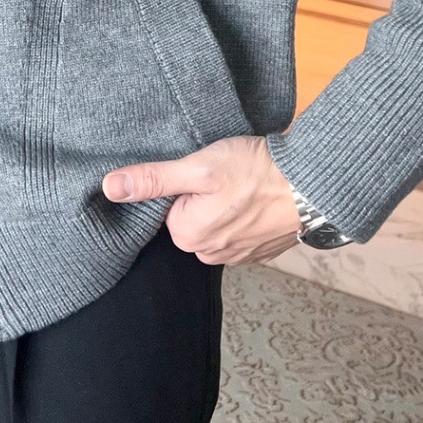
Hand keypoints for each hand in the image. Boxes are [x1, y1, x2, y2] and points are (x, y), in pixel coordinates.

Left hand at [102, 134, 301, 265]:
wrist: (313, 184)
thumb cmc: (255, 172)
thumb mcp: (197, 168)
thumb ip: (154, 180)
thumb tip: (110, 188)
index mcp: (188, 236)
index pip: (168, 208)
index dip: (183, 185)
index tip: (202, 173)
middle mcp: (211, 253)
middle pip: (190, 218)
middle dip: (202, 196)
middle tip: (225, 176)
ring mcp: (239, 255)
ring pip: (215, 224)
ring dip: (225, 205)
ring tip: (243, 184)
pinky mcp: (261, 250)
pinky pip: (239, 231)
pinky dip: (245, 214)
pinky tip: (257, 196)